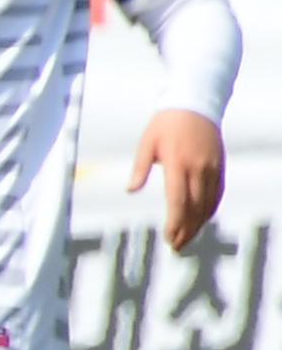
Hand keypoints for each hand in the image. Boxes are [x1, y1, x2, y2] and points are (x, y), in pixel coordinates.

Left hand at [130, 108, 226, 247]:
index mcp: (178, 164)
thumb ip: (139, 168)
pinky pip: (217, 193)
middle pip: (195, 207)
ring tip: (186, 238)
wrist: (195, 104)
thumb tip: (131, 190)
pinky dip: (211, 209)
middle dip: (186, 230)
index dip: (175, 223)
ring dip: (199, 224)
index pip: (178, 201)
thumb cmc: (165, 123)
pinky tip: (202, 220)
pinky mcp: (219, 166)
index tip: (168, 237)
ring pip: (208, 203)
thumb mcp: (146, 143)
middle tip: (175, 246)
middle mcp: (198, 168)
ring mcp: (212, 168)